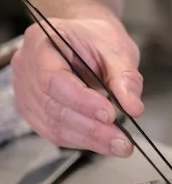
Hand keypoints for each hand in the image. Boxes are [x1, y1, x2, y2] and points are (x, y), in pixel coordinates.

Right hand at [11, 18, 143, 155]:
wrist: (87, 39)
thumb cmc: (97, 38)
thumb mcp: (117, 48)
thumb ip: (125, 77)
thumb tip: (132, 106)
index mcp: (41, 41)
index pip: (53, 78)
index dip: (82, 101)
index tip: (110, 115)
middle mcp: (27, 68)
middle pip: (54, 106)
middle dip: (91, 127)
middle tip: (121, 139)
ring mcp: (26, 92)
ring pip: (54, 125)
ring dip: (89, 139)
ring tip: (118, 144)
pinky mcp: (35, 111)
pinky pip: (55, 132)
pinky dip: (82, 140)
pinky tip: (103, 142)